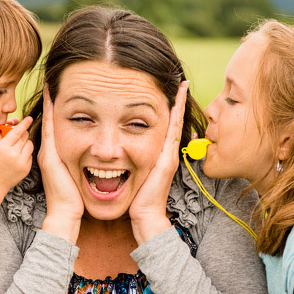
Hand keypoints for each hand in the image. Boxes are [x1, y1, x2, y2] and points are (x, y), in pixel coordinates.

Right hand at [0, 116, 33, 195]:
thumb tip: (8, 128)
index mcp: (3, 148)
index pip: (17, 132)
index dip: (24, 124)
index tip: (29, 118)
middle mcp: (14, 154)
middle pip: (25, 137)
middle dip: (23, 134)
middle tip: (18, 136)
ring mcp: (22, 162)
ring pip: (30, 145)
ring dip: (25, 143)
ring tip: (17, 147)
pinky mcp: (26, 169)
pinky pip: (30, 155)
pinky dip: (26, 154)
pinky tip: (17, 158)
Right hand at [38, 85, 83, 243]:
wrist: (67, 214)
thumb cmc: (77, 198)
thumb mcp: (81, 175)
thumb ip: (84, 164)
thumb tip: (101, 155)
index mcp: (59, 154)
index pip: (61, 125)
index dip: (61, 108)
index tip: (64, 91)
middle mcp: (51, 150)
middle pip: (51, 118)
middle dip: (52, 100)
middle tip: (54, 79)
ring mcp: (48, 151)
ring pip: (49, 119)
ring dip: (50, 101)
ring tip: (51, 82)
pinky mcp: (49, 155)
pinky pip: (49, 127)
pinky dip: (50, 112)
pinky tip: (52, 96)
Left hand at [130, 81, 188, 243]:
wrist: (143, 215)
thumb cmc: (133, 198)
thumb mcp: (129, 174)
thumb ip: (124, 161)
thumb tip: (112, 152)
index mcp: (154, 153)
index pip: (160, 124)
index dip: (164, 108)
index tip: (165, 89)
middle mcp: (164, 151)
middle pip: (172, 119)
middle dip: (175, 99)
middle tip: (177, 78)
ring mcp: (168, 154)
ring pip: (175, 121)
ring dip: (178, 102)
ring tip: (181, 82)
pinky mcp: (168, 159)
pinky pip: (174, 130)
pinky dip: (177, 114)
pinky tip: (178, 99)